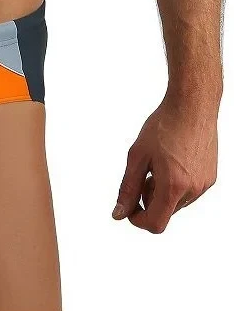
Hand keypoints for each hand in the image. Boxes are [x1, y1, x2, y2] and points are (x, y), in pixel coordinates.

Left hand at [112, 96, 217, 232]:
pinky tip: (173, 160)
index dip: (138, 219)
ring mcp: (204, 185)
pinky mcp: (210, 177)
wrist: (192, 106)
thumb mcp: (137, 155)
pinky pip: (189, 191)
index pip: (155, 223)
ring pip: (177, 202)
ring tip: (159, 163)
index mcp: (173, 186)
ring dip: (163, 191)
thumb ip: (128, 187)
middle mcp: (193, 190)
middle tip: (144, 172)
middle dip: (149, 199)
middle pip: (165, 211)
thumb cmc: (164, 125)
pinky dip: (177, 184)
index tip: (129, 205)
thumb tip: (119, 213)